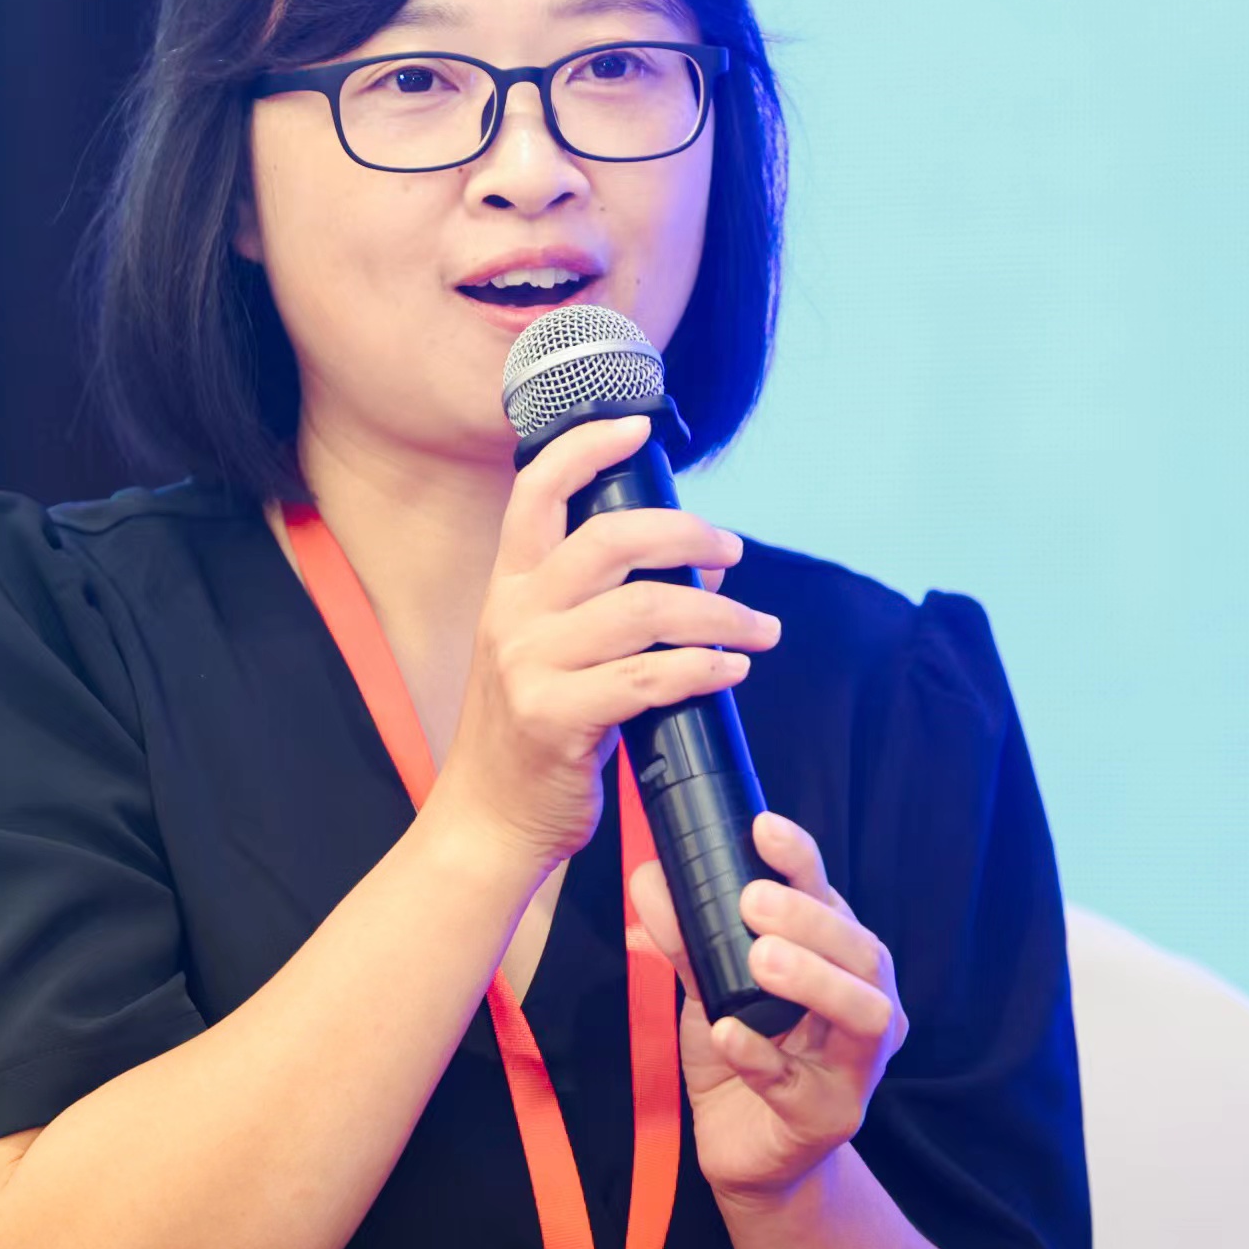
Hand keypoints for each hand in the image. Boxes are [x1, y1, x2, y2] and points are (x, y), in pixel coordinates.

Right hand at [428, 414, 780, 874]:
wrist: (488, 819)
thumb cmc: (532, 733)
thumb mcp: (545, 652)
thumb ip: (600, 603)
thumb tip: (696, 560)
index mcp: (507, 588)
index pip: (535, 493)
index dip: (584, 449)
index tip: (634, 428)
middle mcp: (513, 616)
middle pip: (609, 539)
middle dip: (686, 534)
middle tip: (735, 550)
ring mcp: (529, 667)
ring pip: (643, 610)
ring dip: (720, 613)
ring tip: (761, 629)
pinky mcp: (556, 719)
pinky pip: (649, 679)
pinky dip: (703, 668)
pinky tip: (731, 671)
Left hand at [628, 812, 906, 1205]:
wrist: (747, 1153)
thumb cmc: (744, 1054)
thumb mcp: (711, 988)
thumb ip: (688, 937)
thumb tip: (650, 876)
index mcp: (840, 961)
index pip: (831, 899)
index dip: (802, 861)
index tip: (763, 829)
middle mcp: (865, 1005)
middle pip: (862, 953)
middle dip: (810, 921)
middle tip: (753, 901)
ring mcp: (856, 1066)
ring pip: (864, 1016)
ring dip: (813, 981)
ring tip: (761, 960)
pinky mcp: (829, 1118)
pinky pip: (799, 1086)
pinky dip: (762, 1057)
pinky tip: (726, 1034)